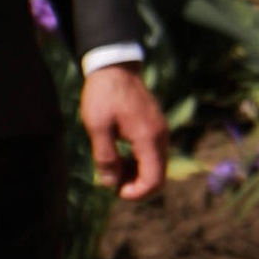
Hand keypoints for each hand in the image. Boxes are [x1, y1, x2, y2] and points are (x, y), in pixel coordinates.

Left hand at [81, 61, 167, 202]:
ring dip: (137, 174)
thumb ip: (105, 157)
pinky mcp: (156, 126)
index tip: (116, 191)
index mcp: (148, 138)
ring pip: (157, 166)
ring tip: (112, 168)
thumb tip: (111, 184)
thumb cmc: (104, 94)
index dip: (137, 193)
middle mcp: (161, 136)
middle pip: (158, 176)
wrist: (114, 65)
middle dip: (136, 186)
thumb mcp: (97, 126)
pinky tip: (120, 156)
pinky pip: (153, 154)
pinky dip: (139, 162)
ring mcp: (161, 130)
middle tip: (112, 182)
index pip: (154, 180)